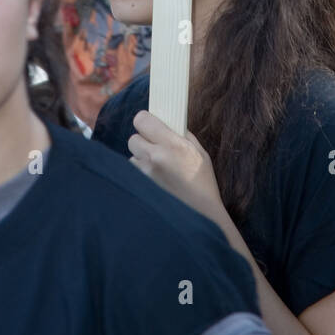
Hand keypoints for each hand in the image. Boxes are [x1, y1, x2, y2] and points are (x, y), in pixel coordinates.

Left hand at [128, 110, 226, 224]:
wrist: (201, 214)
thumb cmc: (203, 182)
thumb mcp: (199, 152)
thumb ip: (181, 135)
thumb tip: (168, 123)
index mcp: (172, 144)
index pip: (142, 119)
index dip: (145, 121)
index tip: (150, 125)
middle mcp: (155, 157)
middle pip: (132, 138)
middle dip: (142, 142)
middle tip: (155, 149)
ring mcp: (145, 175)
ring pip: (131, 158)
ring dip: (140, 160)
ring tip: (157, 169)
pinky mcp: (140, 188)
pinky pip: (133, 174)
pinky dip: (140, 175)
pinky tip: (154, 181)